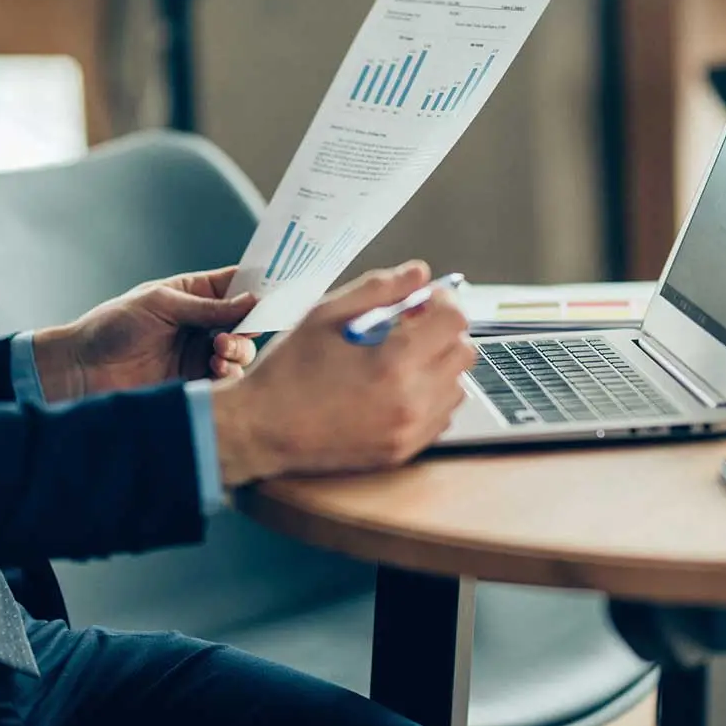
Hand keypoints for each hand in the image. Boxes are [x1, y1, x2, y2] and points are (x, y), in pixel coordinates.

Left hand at [32, 266, 259, 400]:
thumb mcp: (161, 305)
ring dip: (239, 350)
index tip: (278, 290)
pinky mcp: (196, 382)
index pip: (236, 286)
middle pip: (246, 322)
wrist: (82, 369)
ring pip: (241, 352)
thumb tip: (252, 301)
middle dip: (250, 325)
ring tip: (219, 351)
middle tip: (236, 331)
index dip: (259, 287)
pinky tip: (216, 369)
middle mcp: (202, 324)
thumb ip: (207, 307)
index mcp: (193, 295)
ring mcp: (200, 354)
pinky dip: (230, 374)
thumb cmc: (113, 326)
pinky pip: (227, 379)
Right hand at [211, 261, 475, 486]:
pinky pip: (441, 416)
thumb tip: (419, 273)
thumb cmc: (287, 370)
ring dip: (438, 366)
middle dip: (442, 332)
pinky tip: (395, 388)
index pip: (454, 321)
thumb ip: (378, 288)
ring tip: (399, 360)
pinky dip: (429, 397)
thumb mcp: (324, 314)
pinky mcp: (403, 452)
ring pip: (457, 386)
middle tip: (409, 327)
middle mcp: (410, 401)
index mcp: (393, 362)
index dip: (442, 301)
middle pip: (464, 353)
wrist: (262, 429)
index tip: (421, 300)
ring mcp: (409, 431)